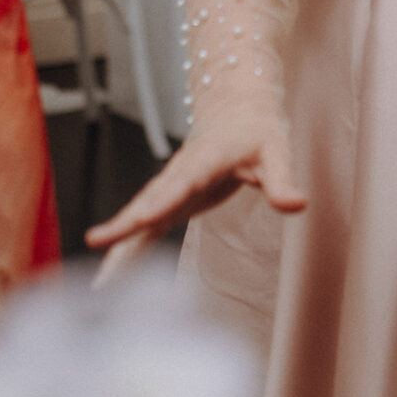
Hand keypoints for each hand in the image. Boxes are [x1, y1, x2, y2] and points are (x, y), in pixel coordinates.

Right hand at [83, 105, 304, 281]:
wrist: (236, 113)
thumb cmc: (257, 132)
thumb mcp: (277, 152)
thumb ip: (282, 181)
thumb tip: (297, 205)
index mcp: (204, 161)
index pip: (180, 183)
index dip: (161, 201)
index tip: (142, 219)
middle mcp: (179, 176)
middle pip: (148, 201)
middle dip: (124, 224)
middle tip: (98, 244)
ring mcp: (170, 190)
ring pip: (140, 217)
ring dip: (119, 245)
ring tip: (99, 283)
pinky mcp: (170, 202)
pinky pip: (144, 228)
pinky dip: (126, 250)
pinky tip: (109, 278)